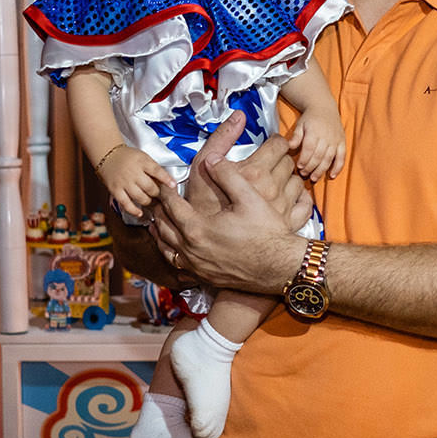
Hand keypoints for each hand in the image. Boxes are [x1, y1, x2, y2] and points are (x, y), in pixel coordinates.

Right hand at [98, 146, 173, 218]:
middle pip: (150, 187)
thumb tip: (167, 181)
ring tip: (149, 200)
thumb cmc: (128, 156)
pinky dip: (133, 210)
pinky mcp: (115, 190)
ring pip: (140, 197)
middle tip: (158, 194)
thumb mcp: (143, 156)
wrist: (108, 155)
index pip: (157, 171)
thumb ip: (154, 168)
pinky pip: (126, 203)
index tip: (173, 185)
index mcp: (142, 162)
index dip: (166, 179)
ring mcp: (124, 182)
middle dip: (156, 193)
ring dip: (148, 201)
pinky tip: (140, 212)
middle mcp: (133, 172)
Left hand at [152, 157, 301, 294]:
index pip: (172, 206)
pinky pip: (178, 264)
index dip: (166, 192)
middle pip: (164, 228)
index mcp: (198, 229)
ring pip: (167, 249)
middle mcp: (192, 251)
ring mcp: (197, 266)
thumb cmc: (267, 234)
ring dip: (160, 234)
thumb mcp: (250, 198)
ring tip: (157, 223)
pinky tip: (175, 248)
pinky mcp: (205, 277)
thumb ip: (228, 175)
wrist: (280, 269)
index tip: (165, 183)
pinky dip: (172, 253)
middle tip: (157, 200)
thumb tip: (212, 160)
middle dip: (159, 212)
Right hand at [176, 111, 312, 228]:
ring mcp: (281, 209)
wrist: (205, 240)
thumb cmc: (201, 203)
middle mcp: (271, 191)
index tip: (271, 145)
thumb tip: (239, 116)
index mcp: (253, 173)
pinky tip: (288, 197)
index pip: (278, 145)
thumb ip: (222, 138)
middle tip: (270, 163)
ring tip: (276, 180)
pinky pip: (305, 205)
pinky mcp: (287, 224)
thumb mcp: (203, 165)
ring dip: (289, 178)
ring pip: (298, 181)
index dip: (275, 142)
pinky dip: (300, 198)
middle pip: (289, 161)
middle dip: (281, 158)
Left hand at [288, 105, 345, 181]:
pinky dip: (338, 167)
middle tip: (304, 174)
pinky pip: (342, 157)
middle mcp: (326, 137)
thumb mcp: (300, 124)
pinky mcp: (342, 143)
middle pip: (319, 156)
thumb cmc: (310, 118)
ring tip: (313, 178)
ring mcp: (335, 140)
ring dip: (321, 170)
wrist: (324, 107)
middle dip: (311, 167)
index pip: (309, 149)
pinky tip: (331, 176)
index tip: (299, 167)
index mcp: (314, 132)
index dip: (304, 159)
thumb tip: (289, 147)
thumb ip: (296, 136)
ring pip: (329, 159)